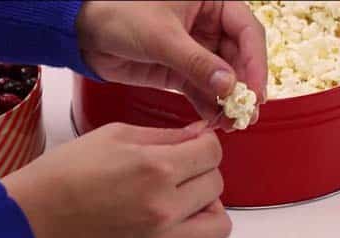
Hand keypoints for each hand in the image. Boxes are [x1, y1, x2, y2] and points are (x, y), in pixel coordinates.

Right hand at [1, 122, 231, 237]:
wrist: (33, 217)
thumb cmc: (67, 169)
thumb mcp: (115, 136)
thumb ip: (165, 135)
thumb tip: (201, 134)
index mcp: (156, 169)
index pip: (212, 153)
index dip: (206, 143)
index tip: (192, 144)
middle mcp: (165, 208)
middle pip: (217, 185)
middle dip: (202, 171)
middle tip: (179, 169)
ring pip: (218, 226)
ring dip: (207, 208)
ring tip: (183, 200)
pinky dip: (190, 234)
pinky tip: (168, 222)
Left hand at [76, 1, 266, 126]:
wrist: (84, 33)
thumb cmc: (118, 14)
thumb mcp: (162, 36)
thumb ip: (197, 62)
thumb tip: (229, 86)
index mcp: (211, 1)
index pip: (246, 31)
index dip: (255, 62)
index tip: (255, 91)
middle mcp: (208, 24)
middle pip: (238, 58)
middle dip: (244, 87)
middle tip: (247, 114)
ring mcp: (194, 50)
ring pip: (221, 78)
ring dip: (228, 101)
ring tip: (234, 124)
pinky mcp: (178, 71)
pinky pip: (201, 90)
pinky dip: (208, 105)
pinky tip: (215, 121)